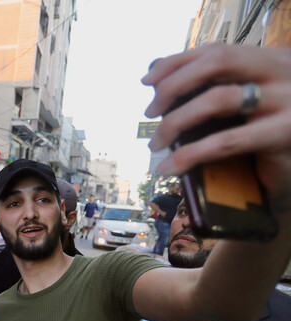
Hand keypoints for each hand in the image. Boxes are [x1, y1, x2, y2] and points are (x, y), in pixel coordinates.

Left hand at [143, 44, 290, 206]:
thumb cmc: (264, 137)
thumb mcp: (244, 105)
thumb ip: (215, 88)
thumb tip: (160, 83)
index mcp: (270, 60)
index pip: (216, 50)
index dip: (177, 62)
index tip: (147, 80)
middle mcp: (281, 71)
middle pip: (218, 61)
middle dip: (174, 84)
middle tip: (151, 112)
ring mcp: (286, 100)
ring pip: (218, 99)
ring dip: (176, 122)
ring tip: (156, 143)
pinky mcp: (284, 134)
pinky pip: (226, 141)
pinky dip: (191, 154)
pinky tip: (170, 167)